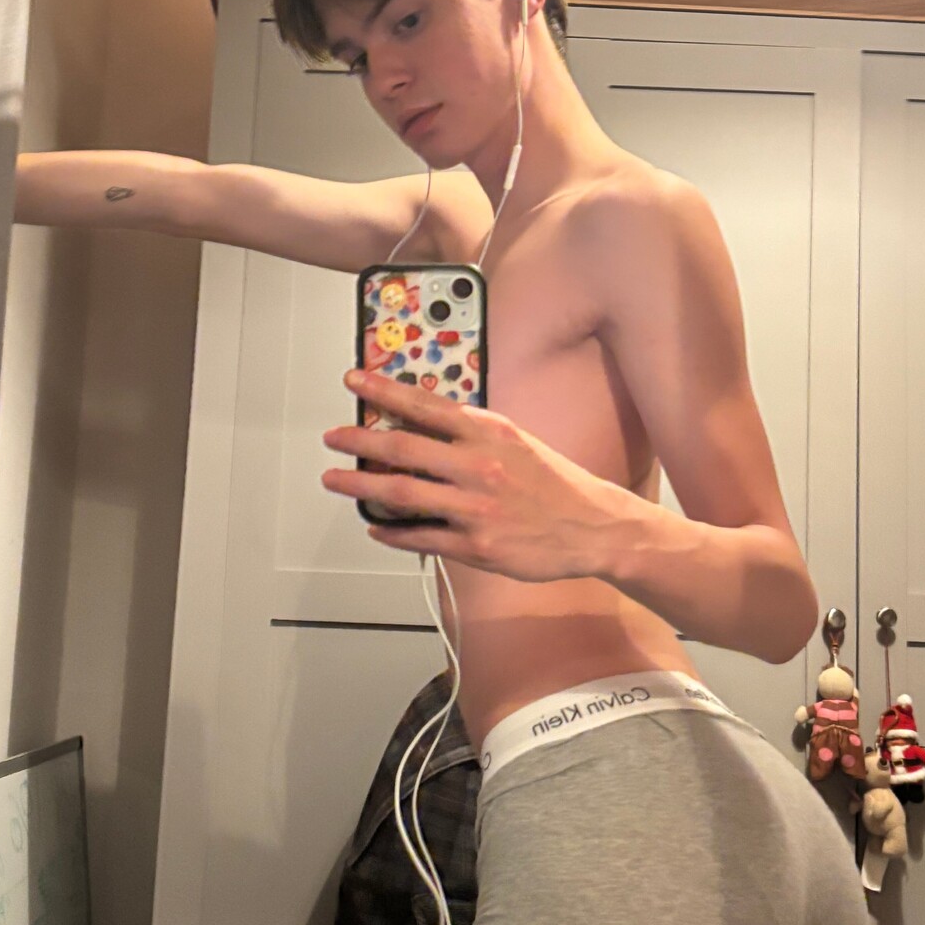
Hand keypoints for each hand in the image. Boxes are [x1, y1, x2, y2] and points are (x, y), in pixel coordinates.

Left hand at [320, 369, 627, 581]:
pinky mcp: (476, 544)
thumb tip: (422, 423)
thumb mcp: (515, 441)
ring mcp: (475, 506)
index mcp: (489, 432)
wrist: (592, 526)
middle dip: (359, 440)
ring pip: (402, 493)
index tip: (355, 380)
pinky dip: (392, 532)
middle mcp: (478, 465)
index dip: (383, 391)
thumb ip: (471, 433)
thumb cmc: (553, 483)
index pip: (425, 404)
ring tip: (335, 480)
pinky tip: (375, 526)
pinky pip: (421, 537)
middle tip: (333, 437)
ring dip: (360, 486)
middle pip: (403, 448)